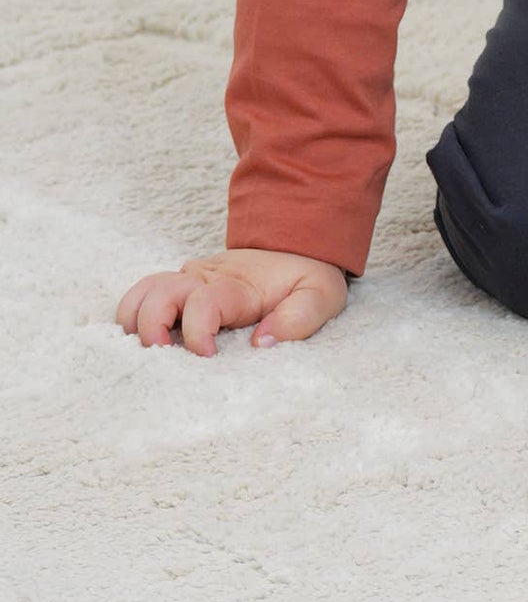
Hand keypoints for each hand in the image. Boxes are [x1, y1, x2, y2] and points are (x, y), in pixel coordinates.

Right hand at [115, 247, 348, 356]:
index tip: (209, 357)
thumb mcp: (321, 296)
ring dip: (134, 322)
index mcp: (237, 285)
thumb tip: (261, 344)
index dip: (198, 333)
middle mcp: (205, 278)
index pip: (203, 303)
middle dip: (150, 327)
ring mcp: (188, 280)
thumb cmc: (305, 277)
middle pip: (158, 293)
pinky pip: (142, 297)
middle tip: (163, 358)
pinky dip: (132, 318)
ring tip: (147, 352)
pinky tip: (141, 344)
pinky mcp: (179, 287)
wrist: (296, 244)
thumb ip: (299, 319)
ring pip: (142, 292)